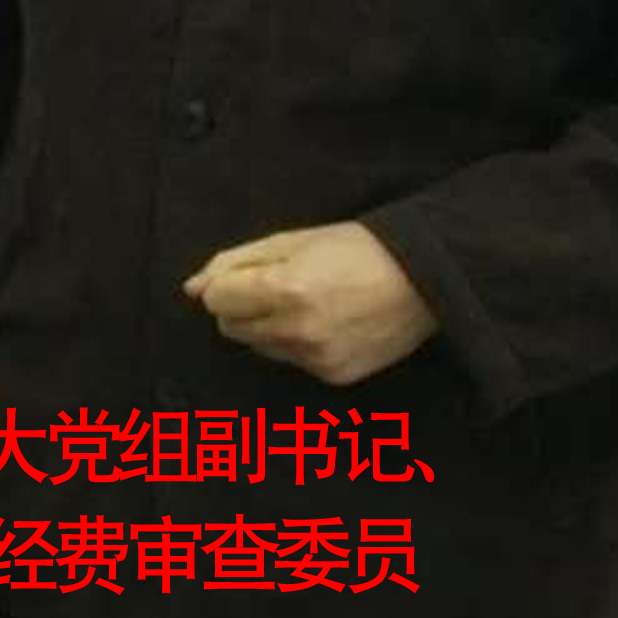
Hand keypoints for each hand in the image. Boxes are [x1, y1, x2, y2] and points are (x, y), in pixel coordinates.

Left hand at [186, 222, 436, 385]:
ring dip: (268, 327)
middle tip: (280, 287)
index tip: (251, 274)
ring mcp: (317, 358)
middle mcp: (298, 331)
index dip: (228, 284)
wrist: (425, 280)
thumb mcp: (290, 241)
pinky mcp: (334, 376)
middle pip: (231, 328)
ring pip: (259, 347)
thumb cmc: (355, 250)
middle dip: (244, 307)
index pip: (215, 301)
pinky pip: (291, 361)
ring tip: (307, 304)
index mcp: (284, 290)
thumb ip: (233, 263)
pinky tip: (327, 323)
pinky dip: (297, 344)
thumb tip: (192, 288)